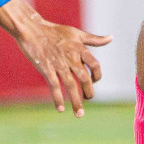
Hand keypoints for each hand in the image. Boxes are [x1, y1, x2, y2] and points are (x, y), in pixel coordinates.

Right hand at [0, 0, 110, 115]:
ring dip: (76, 101)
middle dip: (88, 92)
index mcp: (79, 48)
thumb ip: (94, 39)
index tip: (94, 82)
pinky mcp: (46, 68)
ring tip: (79, 114)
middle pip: (84, 78)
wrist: (32, 29)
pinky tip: (60, 109)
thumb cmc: (55, 31)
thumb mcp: (76, 33)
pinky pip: (54, 86)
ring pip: (70, 85)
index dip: (97, 75)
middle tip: (88, 99)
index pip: (94, 64)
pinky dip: (58, 98)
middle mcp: (71, 57)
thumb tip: (111, 38)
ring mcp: (58, 64)